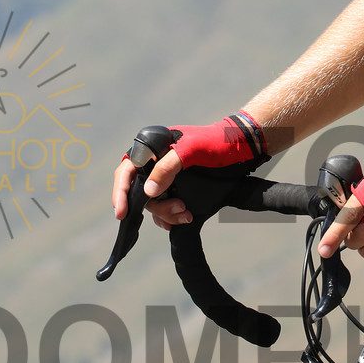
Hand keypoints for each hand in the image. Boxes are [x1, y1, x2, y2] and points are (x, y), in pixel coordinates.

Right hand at [109, 116, 263, 229]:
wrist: (243, 148)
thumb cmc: (217, 142)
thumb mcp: (193, 149)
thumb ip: (169, 166)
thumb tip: (148, 191)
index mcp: (154, 148)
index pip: (128, 169)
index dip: (120, 191)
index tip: (122, 212)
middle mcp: (158, 164)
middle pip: (141, 192)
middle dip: (157, 206)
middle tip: (178, 210)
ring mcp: (169, 178)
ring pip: (155, 203)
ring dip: (167, 213)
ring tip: (186, 214)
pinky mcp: (180, 189)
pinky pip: (167, 208)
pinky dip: (171, 217)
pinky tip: (181, 220)